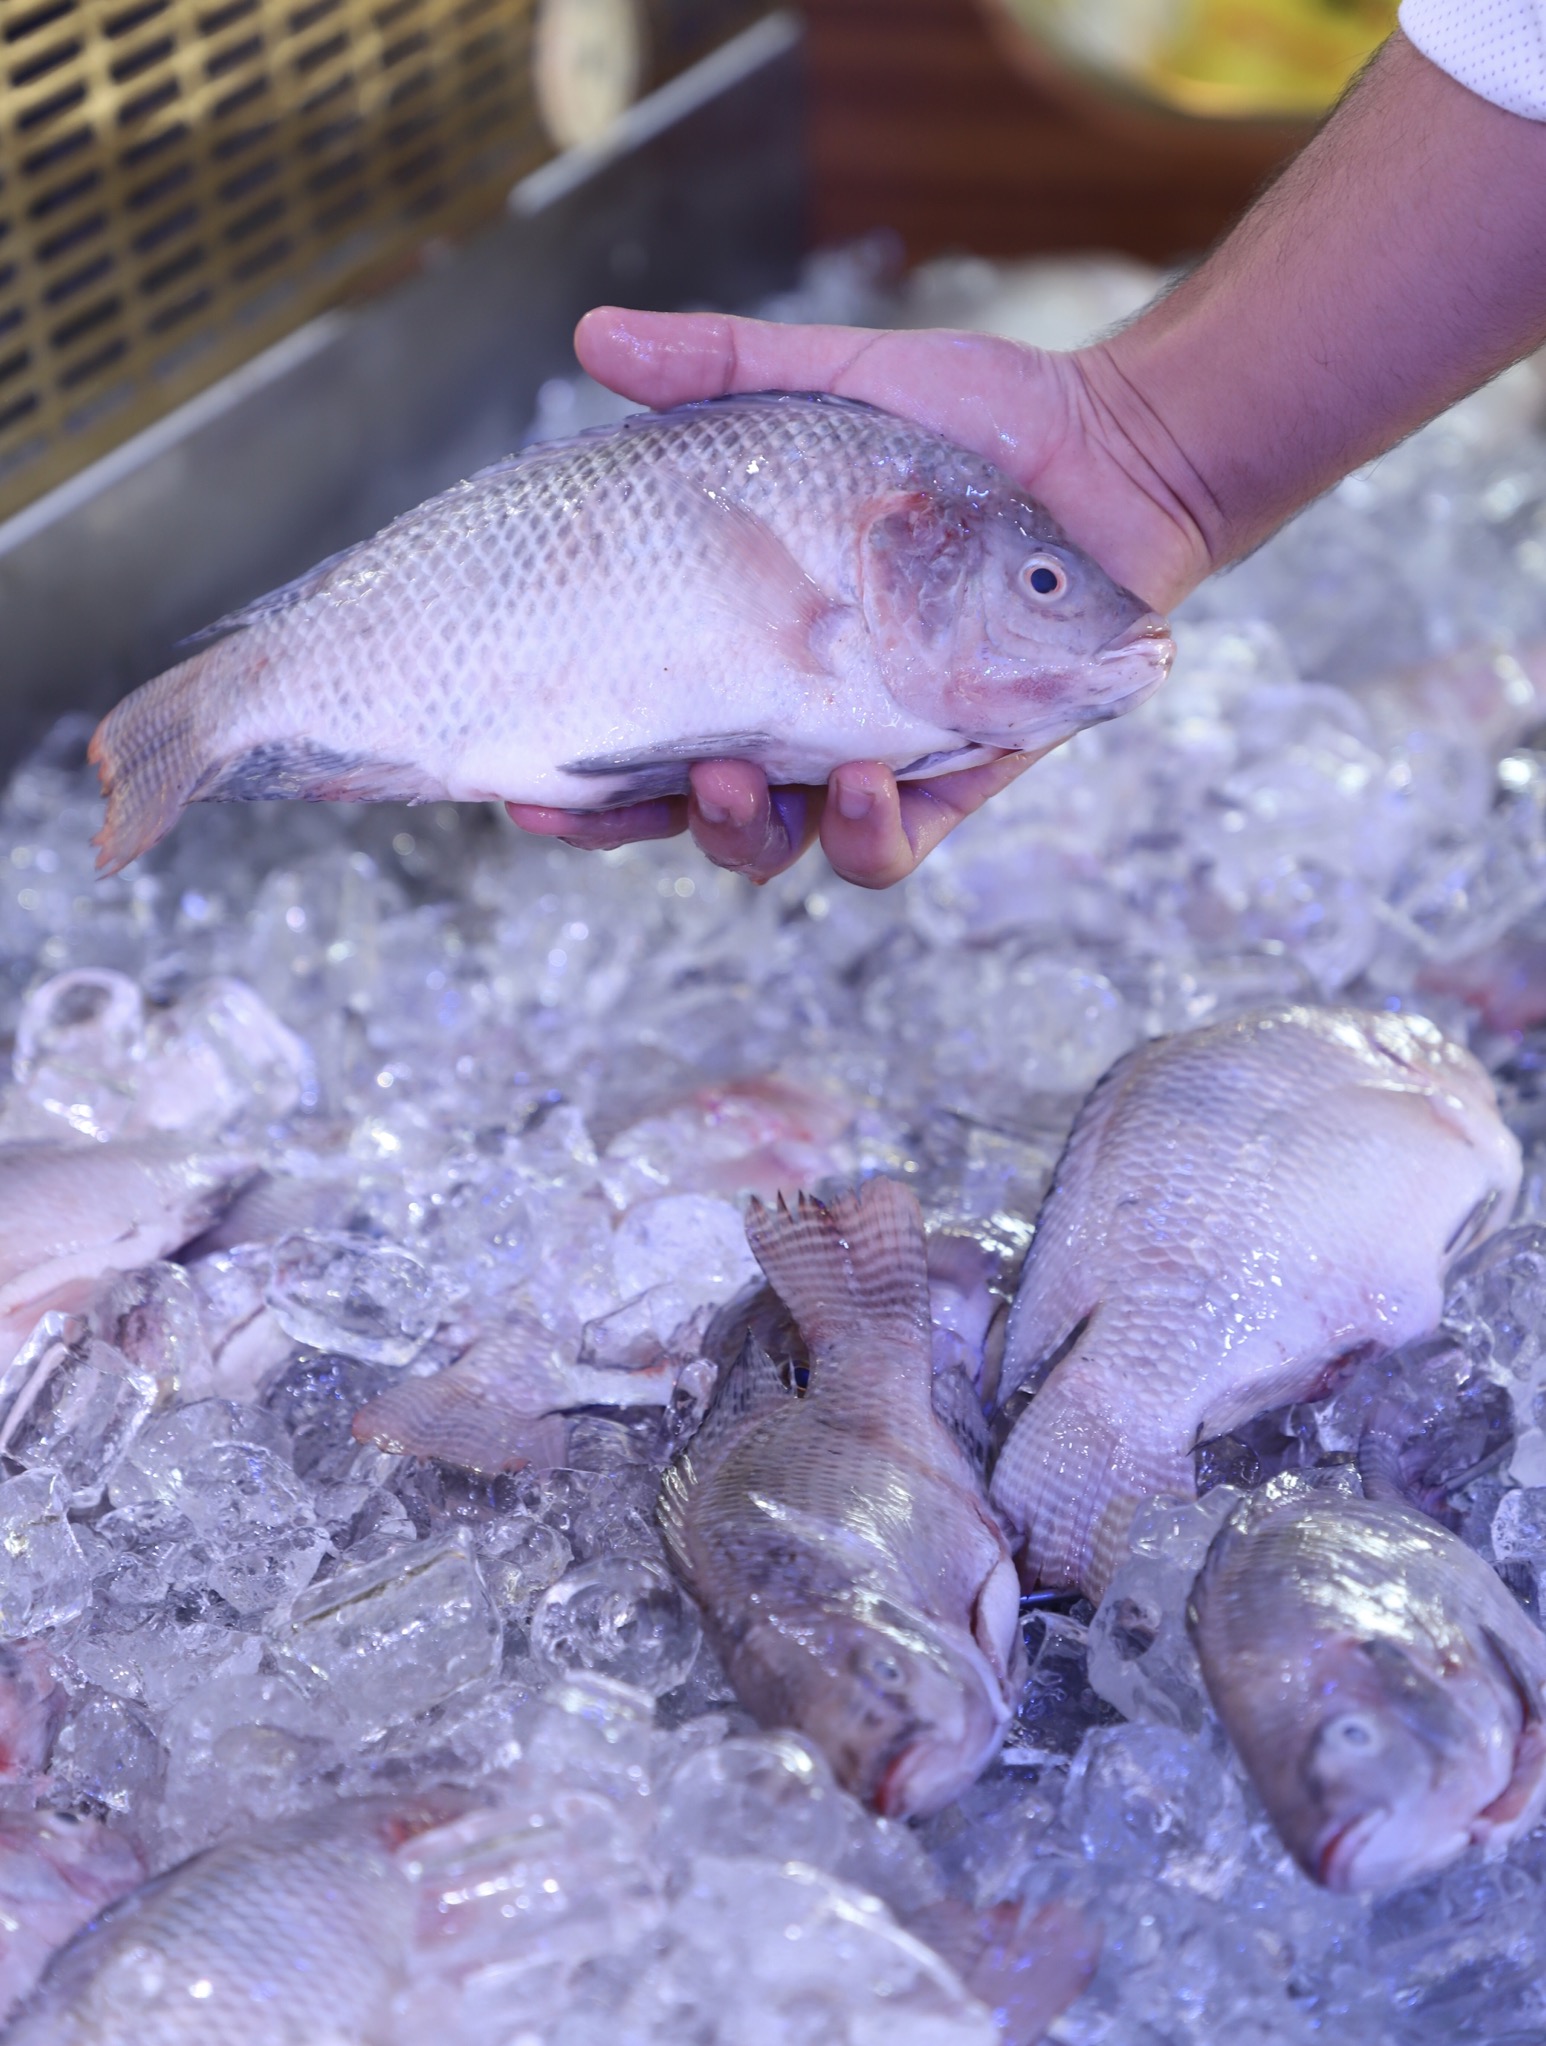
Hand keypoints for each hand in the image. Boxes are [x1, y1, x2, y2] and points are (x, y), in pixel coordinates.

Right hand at [507, 311, 1208, 886]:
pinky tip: (858, 779)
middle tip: (612, 795)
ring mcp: (872, 755)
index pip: (638, 733)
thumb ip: (719, 369)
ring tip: (733, 777)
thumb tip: (591, 336)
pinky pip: (895, 847)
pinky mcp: (956, 775)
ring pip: (780, 847)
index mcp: (745, 648)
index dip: (576, 780)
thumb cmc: (967, 424)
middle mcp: (795, 717)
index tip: (520, 777)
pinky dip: (866, 834)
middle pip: (692, 813)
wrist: (1111, 455)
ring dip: (740, 833)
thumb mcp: (830, 384)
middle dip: (642, 822)